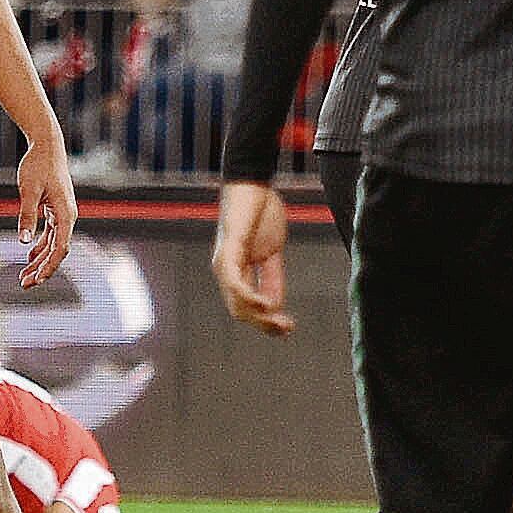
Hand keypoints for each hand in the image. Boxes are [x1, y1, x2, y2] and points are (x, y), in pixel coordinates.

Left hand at [13, 130, 75, 287]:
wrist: (47, 145)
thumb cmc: (38, 165)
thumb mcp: (29, 190)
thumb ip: (27, 216)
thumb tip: (24, 242)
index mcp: (66, 213)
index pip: (61, 247)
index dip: (50, 266)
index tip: (37, 280)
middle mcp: (68, 216)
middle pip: (58, 250)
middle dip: (42, 269)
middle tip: (25, 285)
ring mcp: (62, 214)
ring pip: (53, 245)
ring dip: (40, 261)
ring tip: (24, 277)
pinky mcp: (55, 210)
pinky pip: (49, 235)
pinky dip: (40, 248)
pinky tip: (28, 258)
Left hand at [213, 178, 292, 333]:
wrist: (253, 183)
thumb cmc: (261, 212)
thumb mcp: (272, 251)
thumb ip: (273, 277)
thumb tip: (276, 306)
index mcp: (235, 272)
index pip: (245, 307)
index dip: (265, 321)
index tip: (288, 328)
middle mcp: (224, 272)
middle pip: (239, 311)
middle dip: (264, 325)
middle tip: (287, 330)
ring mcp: (224, 262)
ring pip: (235, 303)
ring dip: (258, 317)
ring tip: (279, 322)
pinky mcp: (229, 250)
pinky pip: (236, 282)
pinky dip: (250, 297)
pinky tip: (266, 305)